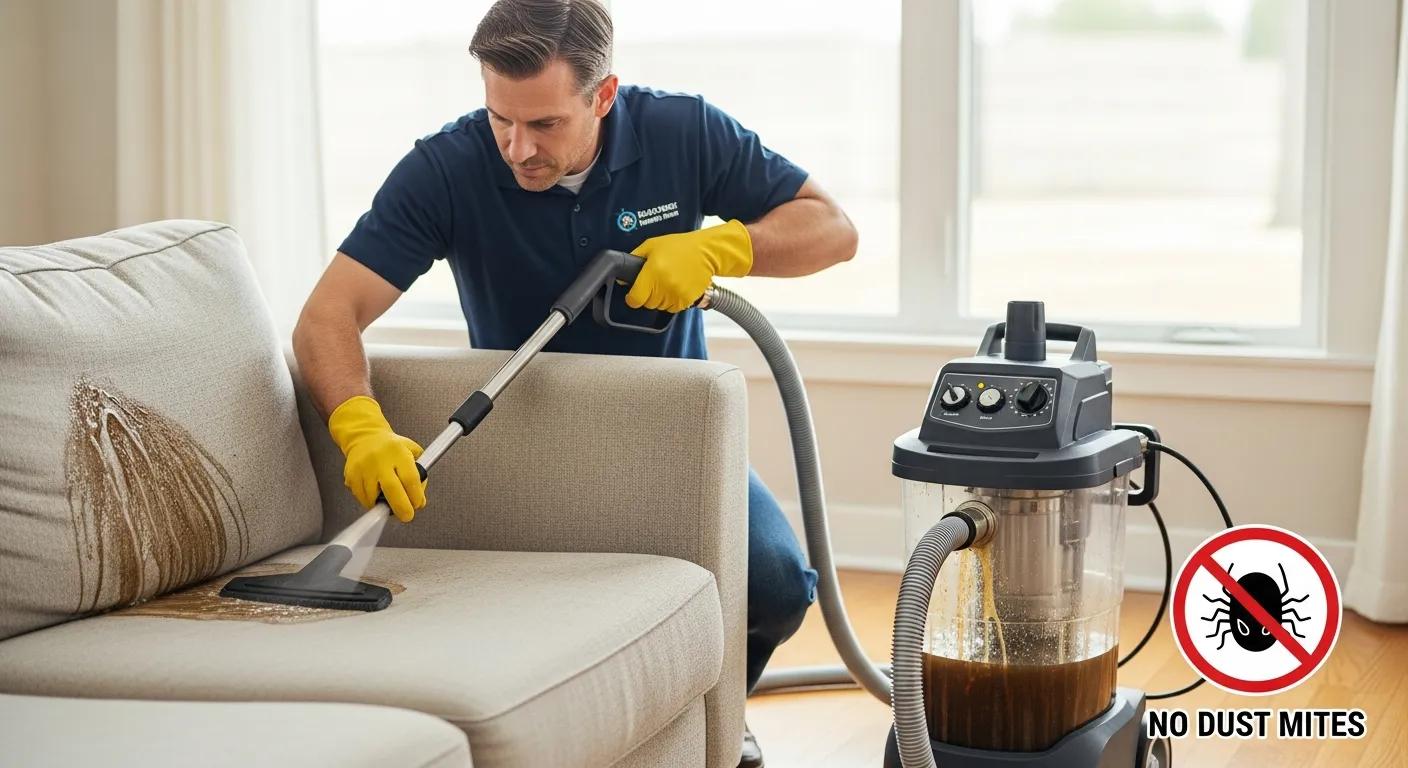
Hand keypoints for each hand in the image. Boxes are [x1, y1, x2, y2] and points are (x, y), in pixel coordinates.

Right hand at [327, 395, 426, 522]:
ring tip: (389, 501)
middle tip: (407, 516)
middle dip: (401, 508)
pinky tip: (376, 495)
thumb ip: (420, 474)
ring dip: (383, 506)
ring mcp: (363, 468)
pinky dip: (370, 502)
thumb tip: (420, 500)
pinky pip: (361, 497)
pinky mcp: (351, 476)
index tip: (418, 504)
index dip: (415, 496)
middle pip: (392, 490)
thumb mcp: (412, 451)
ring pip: (374, 497)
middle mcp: (380, 460)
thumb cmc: (391, 447)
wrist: (364, 437)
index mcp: (398, 453)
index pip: (410, 479)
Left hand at [627, 219, 752, 312]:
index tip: (634, 294)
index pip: (635, 299)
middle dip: (648, 294)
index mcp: (653, 272)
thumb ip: (634, 259)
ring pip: (660, 307)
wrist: (706, 252)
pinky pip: (673, 308)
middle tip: (656, 280)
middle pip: (647, 303)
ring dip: (661, 298)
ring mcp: (676, 294)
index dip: (632, 297)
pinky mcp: (687, 300)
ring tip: (669, 281)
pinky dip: (673, 301)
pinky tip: (678, 286)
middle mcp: (664, 285)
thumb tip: (622, 276)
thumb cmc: (680, 247)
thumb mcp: (651, 246)